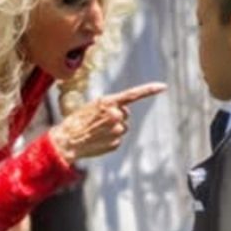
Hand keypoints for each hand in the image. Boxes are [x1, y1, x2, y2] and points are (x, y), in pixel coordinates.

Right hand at [49, 82, 166, 162]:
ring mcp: (117, 130)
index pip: (133, 94)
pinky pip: (118, 139)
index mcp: (108, 102)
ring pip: (122, 128)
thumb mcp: (91, 107)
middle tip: (99, 122)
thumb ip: (109, 106)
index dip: (149, 90)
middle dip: (116, 117)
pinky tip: (98, 140)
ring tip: (97, 132)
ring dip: (113, 129)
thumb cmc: (76, 122)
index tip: (163, 86)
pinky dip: (110, 140)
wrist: (67, 141)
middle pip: (125, 114)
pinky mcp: (116, 143)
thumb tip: (122, 112)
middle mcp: (116, 115)